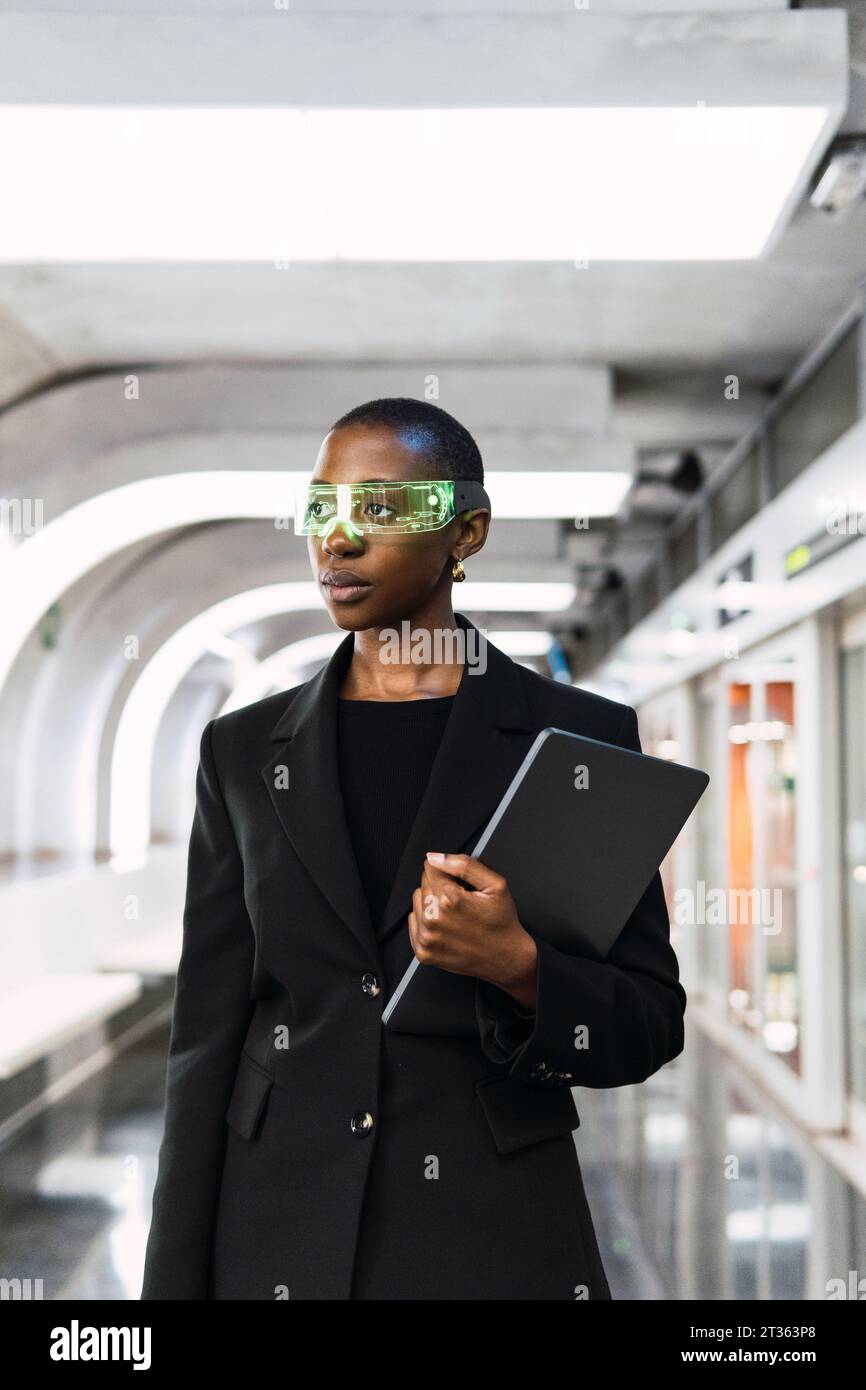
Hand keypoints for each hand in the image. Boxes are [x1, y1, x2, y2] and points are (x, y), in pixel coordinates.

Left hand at [407, 852, 537, 1009]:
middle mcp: (433, 919)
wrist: (506, 958)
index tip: (461, 886)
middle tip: (462, 903)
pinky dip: (426, 922)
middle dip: (440, 888)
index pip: (430, 868)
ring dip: (432, 904)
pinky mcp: (423, 952)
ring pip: (417, 902)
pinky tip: (447, 928)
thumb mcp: (495, 884)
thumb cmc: (501, 921)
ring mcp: (426, 938)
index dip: (448, 873)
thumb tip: (434, 857)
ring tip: (455, 916)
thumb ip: (464, 865)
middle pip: (423, 884)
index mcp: (449, 899)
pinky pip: (413, 923)